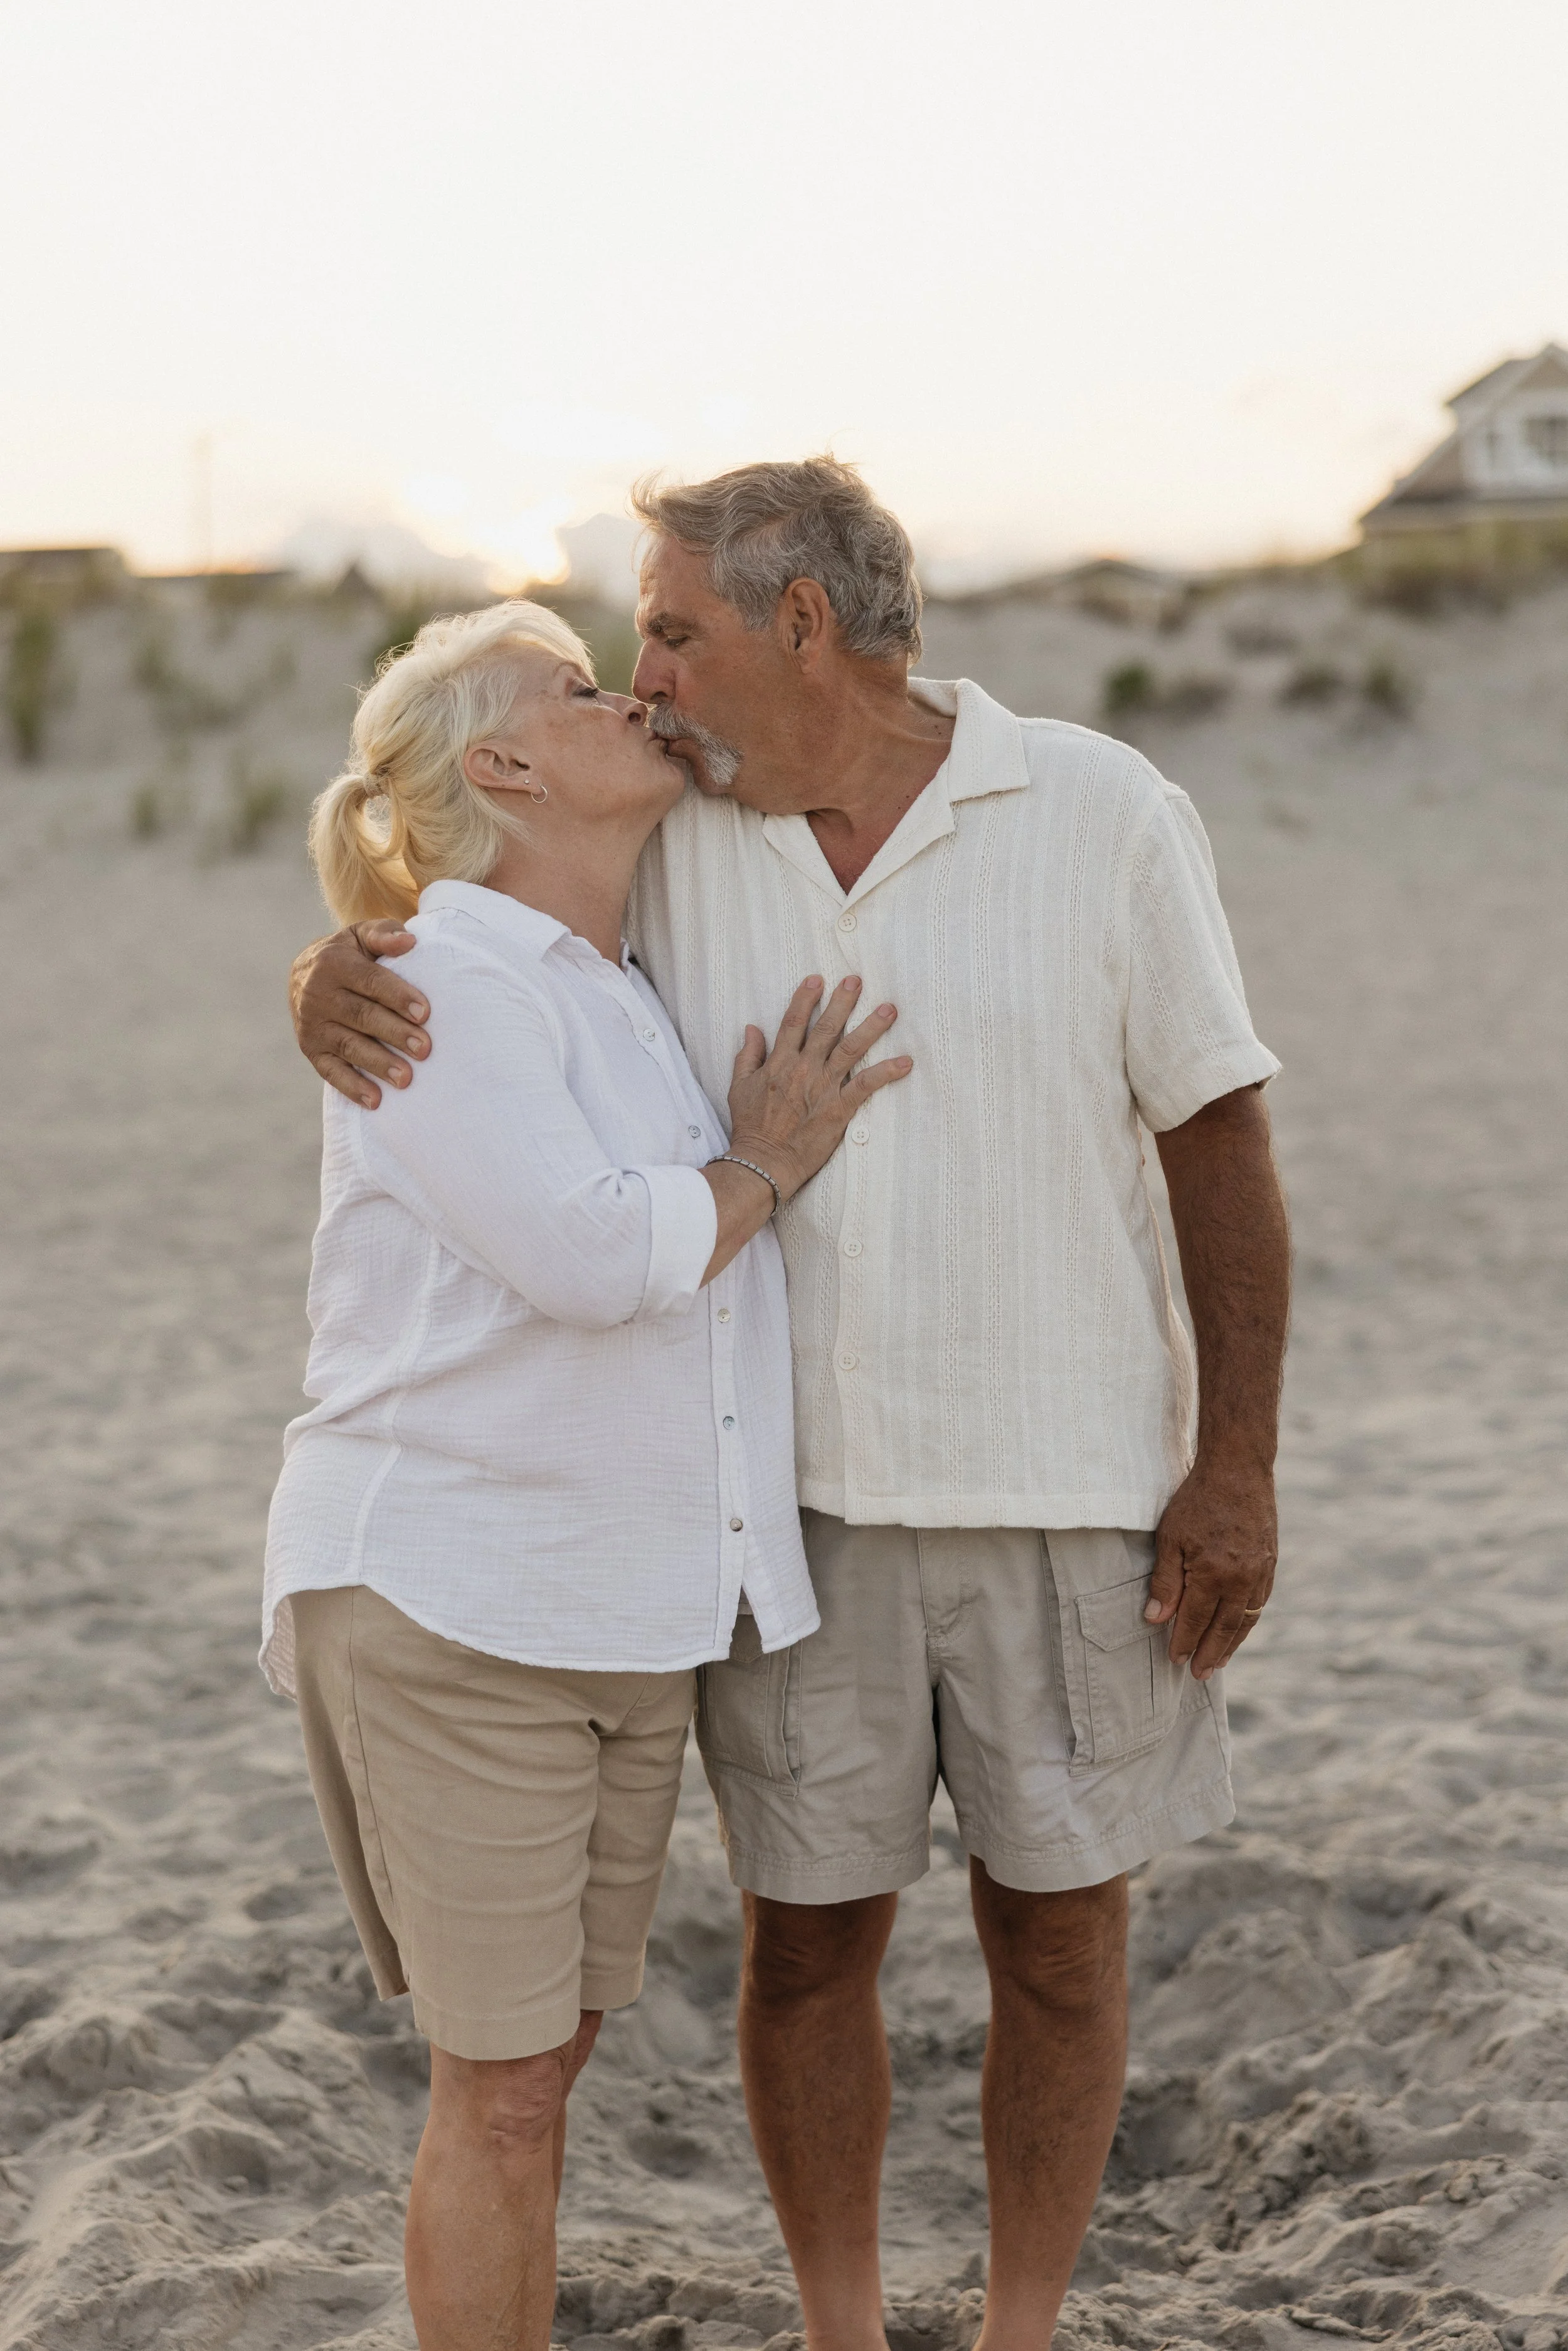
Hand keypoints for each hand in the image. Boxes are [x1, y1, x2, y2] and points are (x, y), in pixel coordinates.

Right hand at [290, 921, 429, 1106]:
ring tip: (407, 1079)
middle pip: (361, 1016)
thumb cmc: (351, 954)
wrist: (305, 973)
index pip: (370, 981)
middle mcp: (317, 995)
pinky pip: (330, 1072)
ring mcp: (312, 1025)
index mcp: (333, 963)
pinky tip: (375, 1101)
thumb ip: (385, 934)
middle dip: (394, 1033)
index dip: (398, 996)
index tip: (425, 1013)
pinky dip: (352, 1087)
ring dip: (378, 1064)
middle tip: (425, 1049)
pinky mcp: (311, 1050)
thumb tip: (411, 940)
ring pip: (349, 1046)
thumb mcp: (362, 936)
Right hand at [726, 974, 910, 1200]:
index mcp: (779, 1062)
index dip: (805, 998)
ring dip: (872, 1027)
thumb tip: (752, 1028)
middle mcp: (803, 1068)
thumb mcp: (739, 1087)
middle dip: (843, 1001)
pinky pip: (866, 1085)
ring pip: (851, 1049)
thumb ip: (747, 1055)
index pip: (793, 1021)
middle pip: (827, 1027)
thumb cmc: (750, 1127)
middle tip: (857, 980)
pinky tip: (906, 1062)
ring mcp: (823, 1087)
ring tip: (889, 1009)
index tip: (817, 979)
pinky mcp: (839, 1108)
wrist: (763, 1161)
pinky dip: (887, 1073)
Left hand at [1144, 1457, 1275, 1679]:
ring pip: (1245, 1620)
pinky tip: (1238, 1629)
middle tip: (1199, 1674)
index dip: (1184, 1642)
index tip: (1174, 1660)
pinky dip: (1247, 1621)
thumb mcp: (1170, 1537)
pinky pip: (1259, 1602)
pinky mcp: (1270, 1563)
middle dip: (1209, 1653)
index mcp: (1213, 1574)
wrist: (1238, 1469)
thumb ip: (1165, 1581)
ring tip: (1218, 1662)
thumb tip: (1156, 1619)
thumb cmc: (1197, 1500)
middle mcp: (1241, 1580)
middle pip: (1224, 1628)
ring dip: (1231, 1644)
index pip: (1196, 1620)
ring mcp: (1260, 1573)